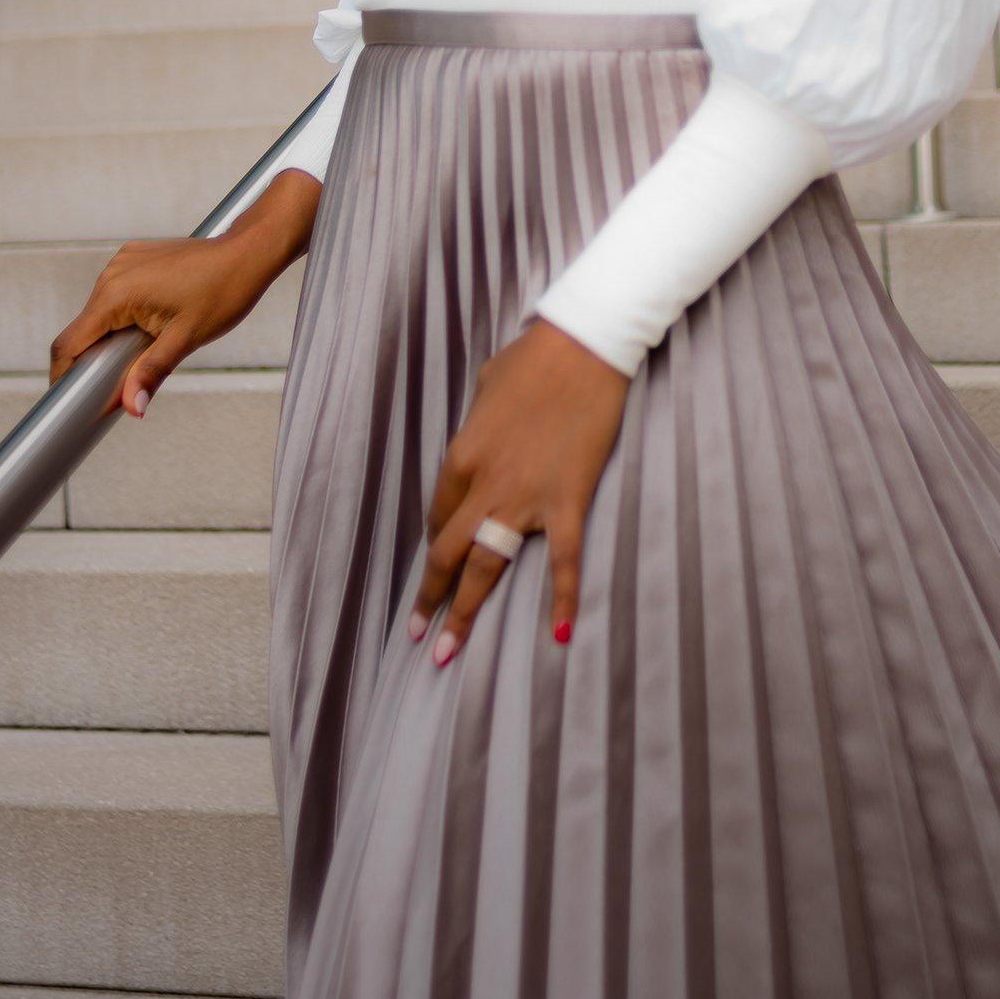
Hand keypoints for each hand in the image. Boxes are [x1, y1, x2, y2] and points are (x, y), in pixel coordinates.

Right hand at [47, 171, 320, 415]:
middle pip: (84, 329)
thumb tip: (132, 408)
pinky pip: (116, 293)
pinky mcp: (133, 257)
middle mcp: (111, 274)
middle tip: (112, 387)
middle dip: (93, 359)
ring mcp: (121, 262)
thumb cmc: (223, 291)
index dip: (63, 375)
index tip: (67, 400)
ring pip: (100, 312)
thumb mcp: (185, 340)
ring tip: (140, 352)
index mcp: (115, 294)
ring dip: (111, 336)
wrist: (247, 253)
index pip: (70, 342)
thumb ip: (150, 373)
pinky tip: (150, 324)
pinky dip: (124, 314)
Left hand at [409, 319, 631, 661]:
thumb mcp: (486, 388)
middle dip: (430, 598)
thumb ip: (478, 426)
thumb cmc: (533, 358)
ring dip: (465, 611)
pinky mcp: (566, 499)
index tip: (440, 560)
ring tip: (446, 651)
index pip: (438, 514)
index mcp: (460, 456)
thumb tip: (480, 445)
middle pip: (447, 553)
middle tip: (417, 634)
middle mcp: (484, 485)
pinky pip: (563, 559)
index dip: (437, 542)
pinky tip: (562, 633)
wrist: (582, 347)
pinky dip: (564, 598)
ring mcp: (524, 497)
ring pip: (487, 566)